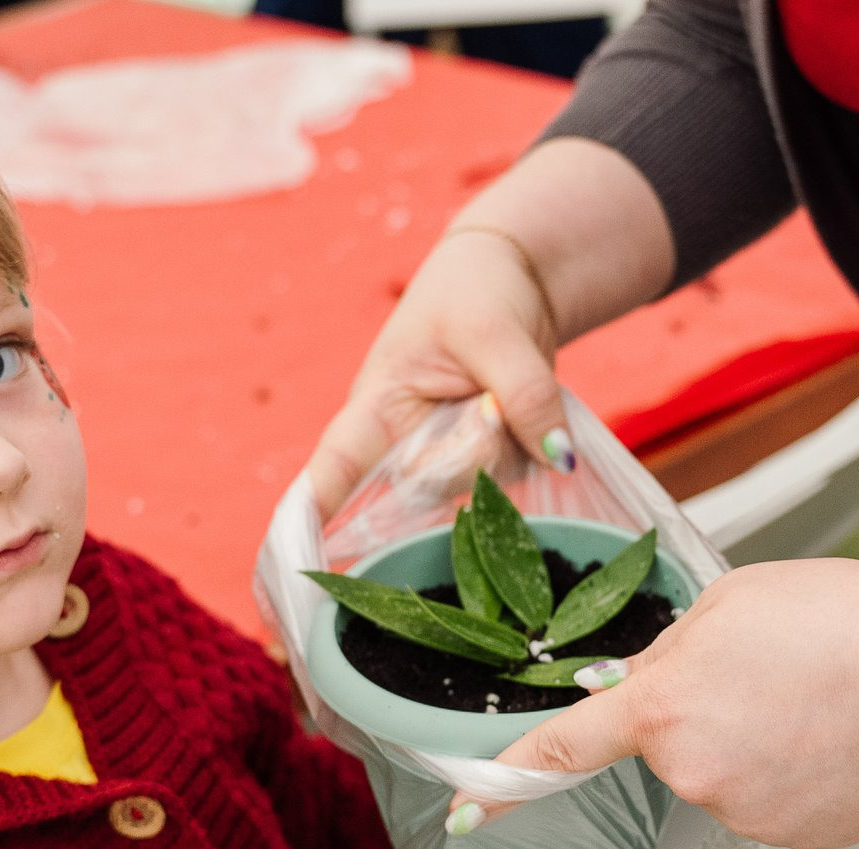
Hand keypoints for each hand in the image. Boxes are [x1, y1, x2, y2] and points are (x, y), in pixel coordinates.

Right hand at [308, 226, 568, 518]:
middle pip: (427, 490)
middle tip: (490, 402)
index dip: (317, 517)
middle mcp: (400, 446)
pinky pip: (514, 477)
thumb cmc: (475, 289)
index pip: (335, 471)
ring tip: (506, 387)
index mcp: (375, 407)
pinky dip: (533, 446)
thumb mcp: (495, 331)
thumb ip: (524, 395)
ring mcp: (444, 459)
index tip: (299, 566)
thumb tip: (559, 458)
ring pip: (478, 487)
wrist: (512, 273)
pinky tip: (525, 410)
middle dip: (472, 455)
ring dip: (509, 446)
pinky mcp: (485, 462)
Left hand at [449, 559, 858, 848]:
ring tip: (817, 700)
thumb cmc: (838, 619)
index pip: (563, 750)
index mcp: (660, 708)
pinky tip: (834, 735)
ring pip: (724, 773)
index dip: (509, 782)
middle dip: (703, 713)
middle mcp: (691, 773)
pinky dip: (793, 772)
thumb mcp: (730, 601)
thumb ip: (670, 650)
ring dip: (754, 742)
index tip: (468, 810)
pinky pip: (769, 799)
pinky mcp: (793, 836)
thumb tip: (642, 682)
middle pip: (671, 745)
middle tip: (772, 674)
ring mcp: (744, 813)